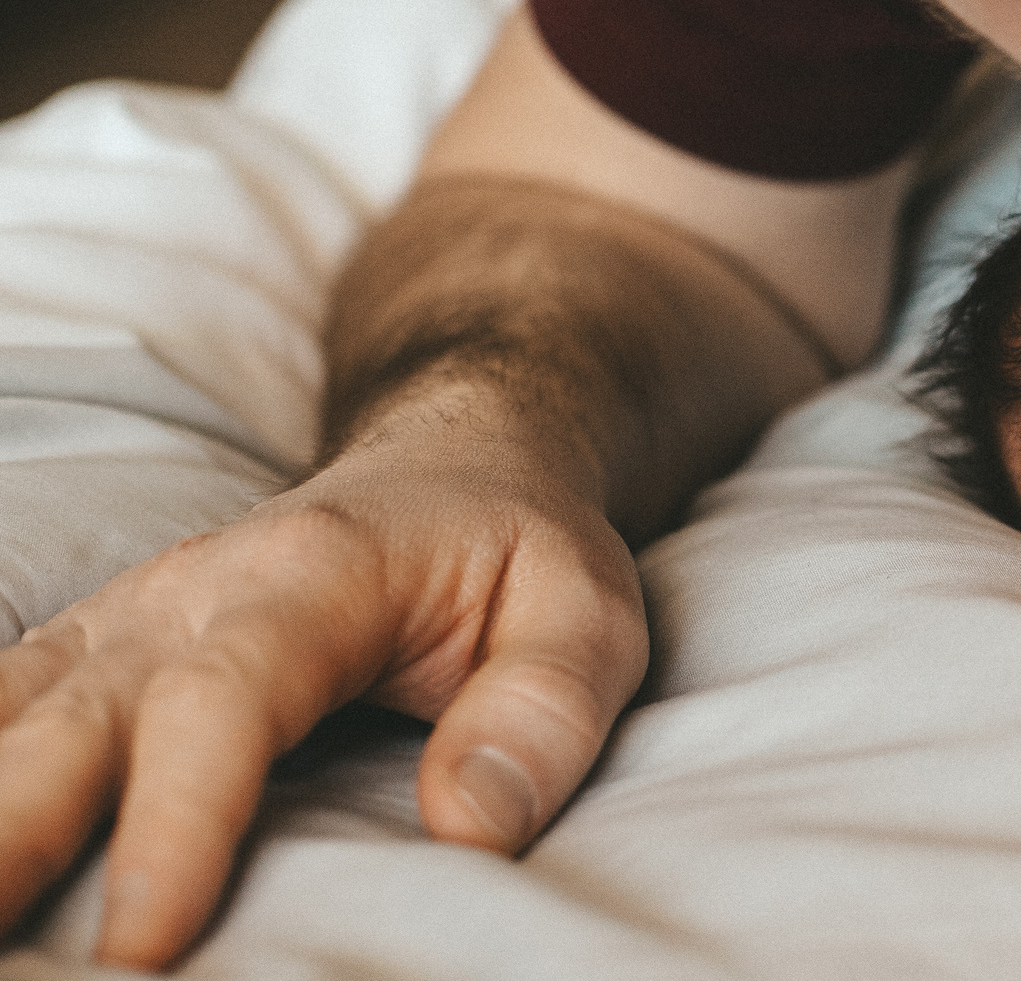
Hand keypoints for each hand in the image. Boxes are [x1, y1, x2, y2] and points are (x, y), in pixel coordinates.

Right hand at [0, 430, 646, 969]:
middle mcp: (189, 593)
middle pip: (73, 720)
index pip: (226, 701)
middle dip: (9, 836)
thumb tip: (471, 826)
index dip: (178, 820)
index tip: (143, 943)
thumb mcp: (588, 612)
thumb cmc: (521, 551)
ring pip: (8, 720)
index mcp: (314, 574)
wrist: (459, 462)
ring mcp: (126, 623)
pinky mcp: (92, 657)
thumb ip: (543, 710)